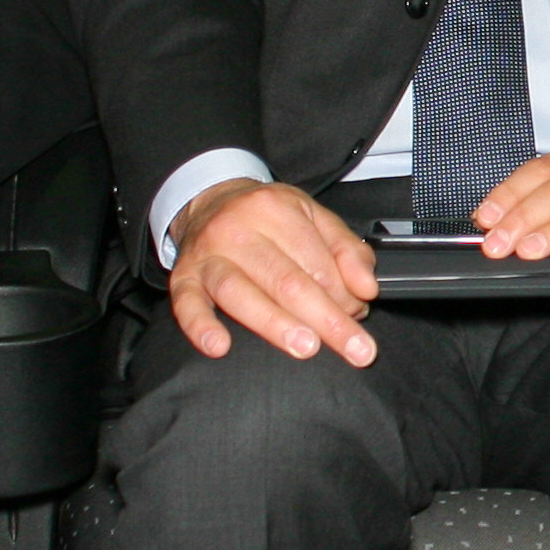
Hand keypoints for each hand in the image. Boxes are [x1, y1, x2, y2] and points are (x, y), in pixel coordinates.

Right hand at [168, 177, 380, 362]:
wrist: (208, 199)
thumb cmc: (265, 216)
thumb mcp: (312, 215)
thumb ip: (347, 249)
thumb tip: (367, 288)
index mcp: (276, 210)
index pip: (318, 262)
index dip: (344, 296)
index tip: (360, 319)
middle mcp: (238, 229)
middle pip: (287, 281)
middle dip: (326, 319)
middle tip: (355, 350)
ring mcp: (207, 255)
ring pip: (241, 293)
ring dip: (275, 324)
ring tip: (306, 347)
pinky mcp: (182, 278)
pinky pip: (187, 304)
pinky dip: (201, 326)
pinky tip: (219, 346)